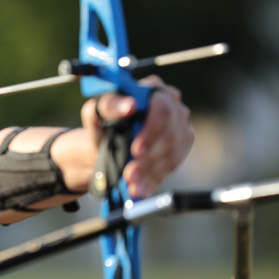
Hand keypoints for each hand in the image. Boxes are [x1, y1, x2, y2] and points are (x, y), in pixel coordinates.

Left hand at [81, 75, 192, 197]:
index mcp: (153, 89)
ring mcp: (180, 126)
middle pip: (170, 134)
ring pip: (172, 153)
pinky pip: (173, 165)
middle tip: (129, 174)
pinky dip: (154, 180)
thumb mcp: (96, 113)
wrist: (106, 144)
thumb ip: (108, 105)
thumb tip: (129, 105)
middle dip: (148, 159)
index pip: (161, 109)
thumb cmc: (102, 124)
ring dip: (150, 173)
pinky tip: (141, 189)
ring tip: (132, 185)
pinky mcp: (181, 146)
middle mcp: (173, 104)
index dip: (151, 132)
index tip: (136, 151)